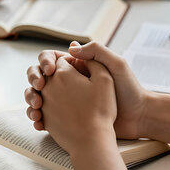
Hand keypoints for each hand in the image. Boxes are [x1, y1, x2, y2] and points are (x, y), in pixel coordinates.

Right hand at [25, 42, 148, 139]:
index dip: (45, 62)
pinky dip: (37, 117)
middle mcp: (70, 81)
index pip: (53, 58)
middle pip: (41, 76)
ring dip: (31, 99)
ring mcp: (66, 100)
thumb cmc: (130, 90)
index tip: (49, 72)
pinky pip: (45, 114)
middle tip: (38, 90)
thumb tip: (70, 47)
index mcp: (79, 66)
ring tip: (36, 108)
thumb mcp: (117, 66)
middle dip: (34, 80)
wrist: (137, 118)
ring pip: (39, 95)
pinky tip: (39, 122)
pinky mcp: (65, 117)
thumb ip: (96, 52)